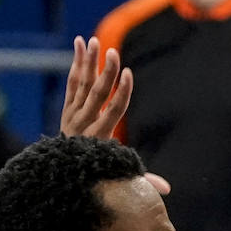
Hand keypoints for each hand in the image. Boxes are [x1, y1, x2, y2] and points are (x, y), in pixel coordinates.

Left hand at [59, 36, 170, 194]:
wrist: (63, 173)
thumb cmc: (100, 172)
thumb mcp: (118, 176)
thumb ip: (143, 180)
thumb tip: (167, 190)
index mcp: (100, 137)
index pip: (113, 110)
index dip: (122, 92)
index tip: (128, 74)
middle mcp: (85, 123)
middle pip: (97, 94)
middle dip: (106, 73)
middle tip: (113, 51)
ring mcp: (74, 114)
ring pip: (82, 84)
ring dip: (88, 62)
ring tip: (94, 41)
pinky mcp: (67, 108)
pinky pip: (72, 83)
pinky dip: (76, 63)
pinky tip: (79, 43)